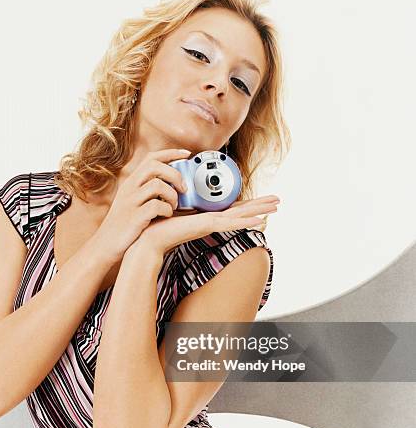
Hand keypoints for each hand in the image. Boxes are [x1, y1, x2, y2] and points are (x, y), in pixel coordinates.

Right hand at [92, 148, 189, 262]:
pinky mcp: (134, 217)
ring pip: (157, 185)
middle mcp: (130, 188)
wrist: (105, 245)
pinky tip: (167, 216)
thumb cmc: (124, 224)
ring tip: (174, 206)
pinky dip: (166, 210)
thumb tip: (173, 183)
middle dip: (175, 174)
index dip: (171, 153)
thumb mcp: (132, 201)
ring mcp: (131, 202)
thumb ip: (148, 189)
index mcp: (131, 182)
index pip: (151, 157)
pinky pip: (156, 206)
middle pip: (155, 166)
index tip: (187, 154)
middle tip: (184, 188)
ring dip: (172, 194)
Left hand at [134, 195, 280, 256]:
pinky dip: (245, 223)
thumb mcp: (175, 206)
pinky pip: (230, 224)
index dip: (248, 204)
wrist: (149, 238)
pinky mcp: (206, 227)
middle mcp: (212, 221)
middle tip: (279, 201)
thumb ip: (183, 199)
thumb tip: (184, 190)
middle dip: (261, 206)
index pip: (232, 208)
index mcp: (207, 216)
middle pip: (242, 211)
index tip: (262, 199)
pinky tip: (259, 222)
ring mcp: (211, 225)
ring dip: (259, 212)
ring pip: (241, 217)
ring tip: (276, 207)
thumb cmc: (160, 223)